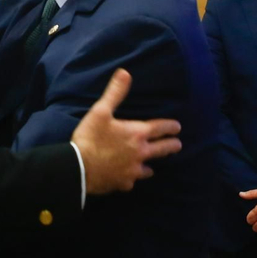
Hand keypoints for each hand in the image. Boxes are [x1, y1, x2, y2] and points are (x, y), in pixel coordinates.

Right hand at [71, 68, 182, 194]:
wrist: (78, 169)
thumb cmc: (90, 138)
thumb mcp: (100, 111)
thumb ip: (115, 93)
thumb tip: (125, 73)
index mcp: (137, 134)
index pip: (160, 128)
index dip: (170, 126)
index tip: (177, 127)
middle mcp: (140, 153)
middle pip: (162, 150)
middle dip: (171, 146)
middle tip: (178, 145)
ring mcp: (133, 171)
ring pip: (149, 169)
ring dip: (151, 165)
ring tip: (152, 166)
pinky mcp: (123, 184)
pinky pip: (132, 181)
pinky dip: (131, 178)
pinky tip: (129, 178)